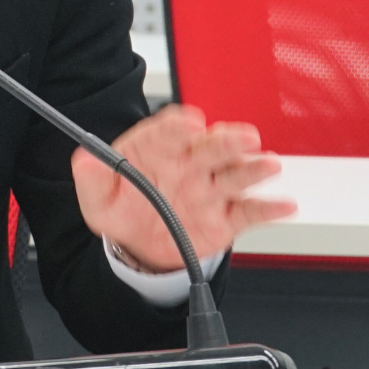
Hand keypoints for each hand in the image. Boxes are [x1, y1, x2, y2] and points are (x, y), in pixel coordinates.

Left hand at [72, 105, 295, 273]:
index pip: (169, 131)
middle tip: (242, 137)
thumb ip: (92, 178)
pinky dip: (269, 209)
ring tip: (268, 164)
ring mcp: (210, 189)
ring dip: (253, 168)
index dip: (180, 126)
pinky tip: (284, 205)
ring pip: (235, 174)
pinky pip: (250, 212)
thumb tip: (83, 160)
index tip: (190, 124)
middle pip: (210, 147)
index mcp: (158, 150)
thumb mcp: (99, 198)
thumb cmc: (124, 210)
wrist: (141, 245)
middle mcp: (189, 164)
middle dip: (227, 141)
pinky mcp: (226, 217)